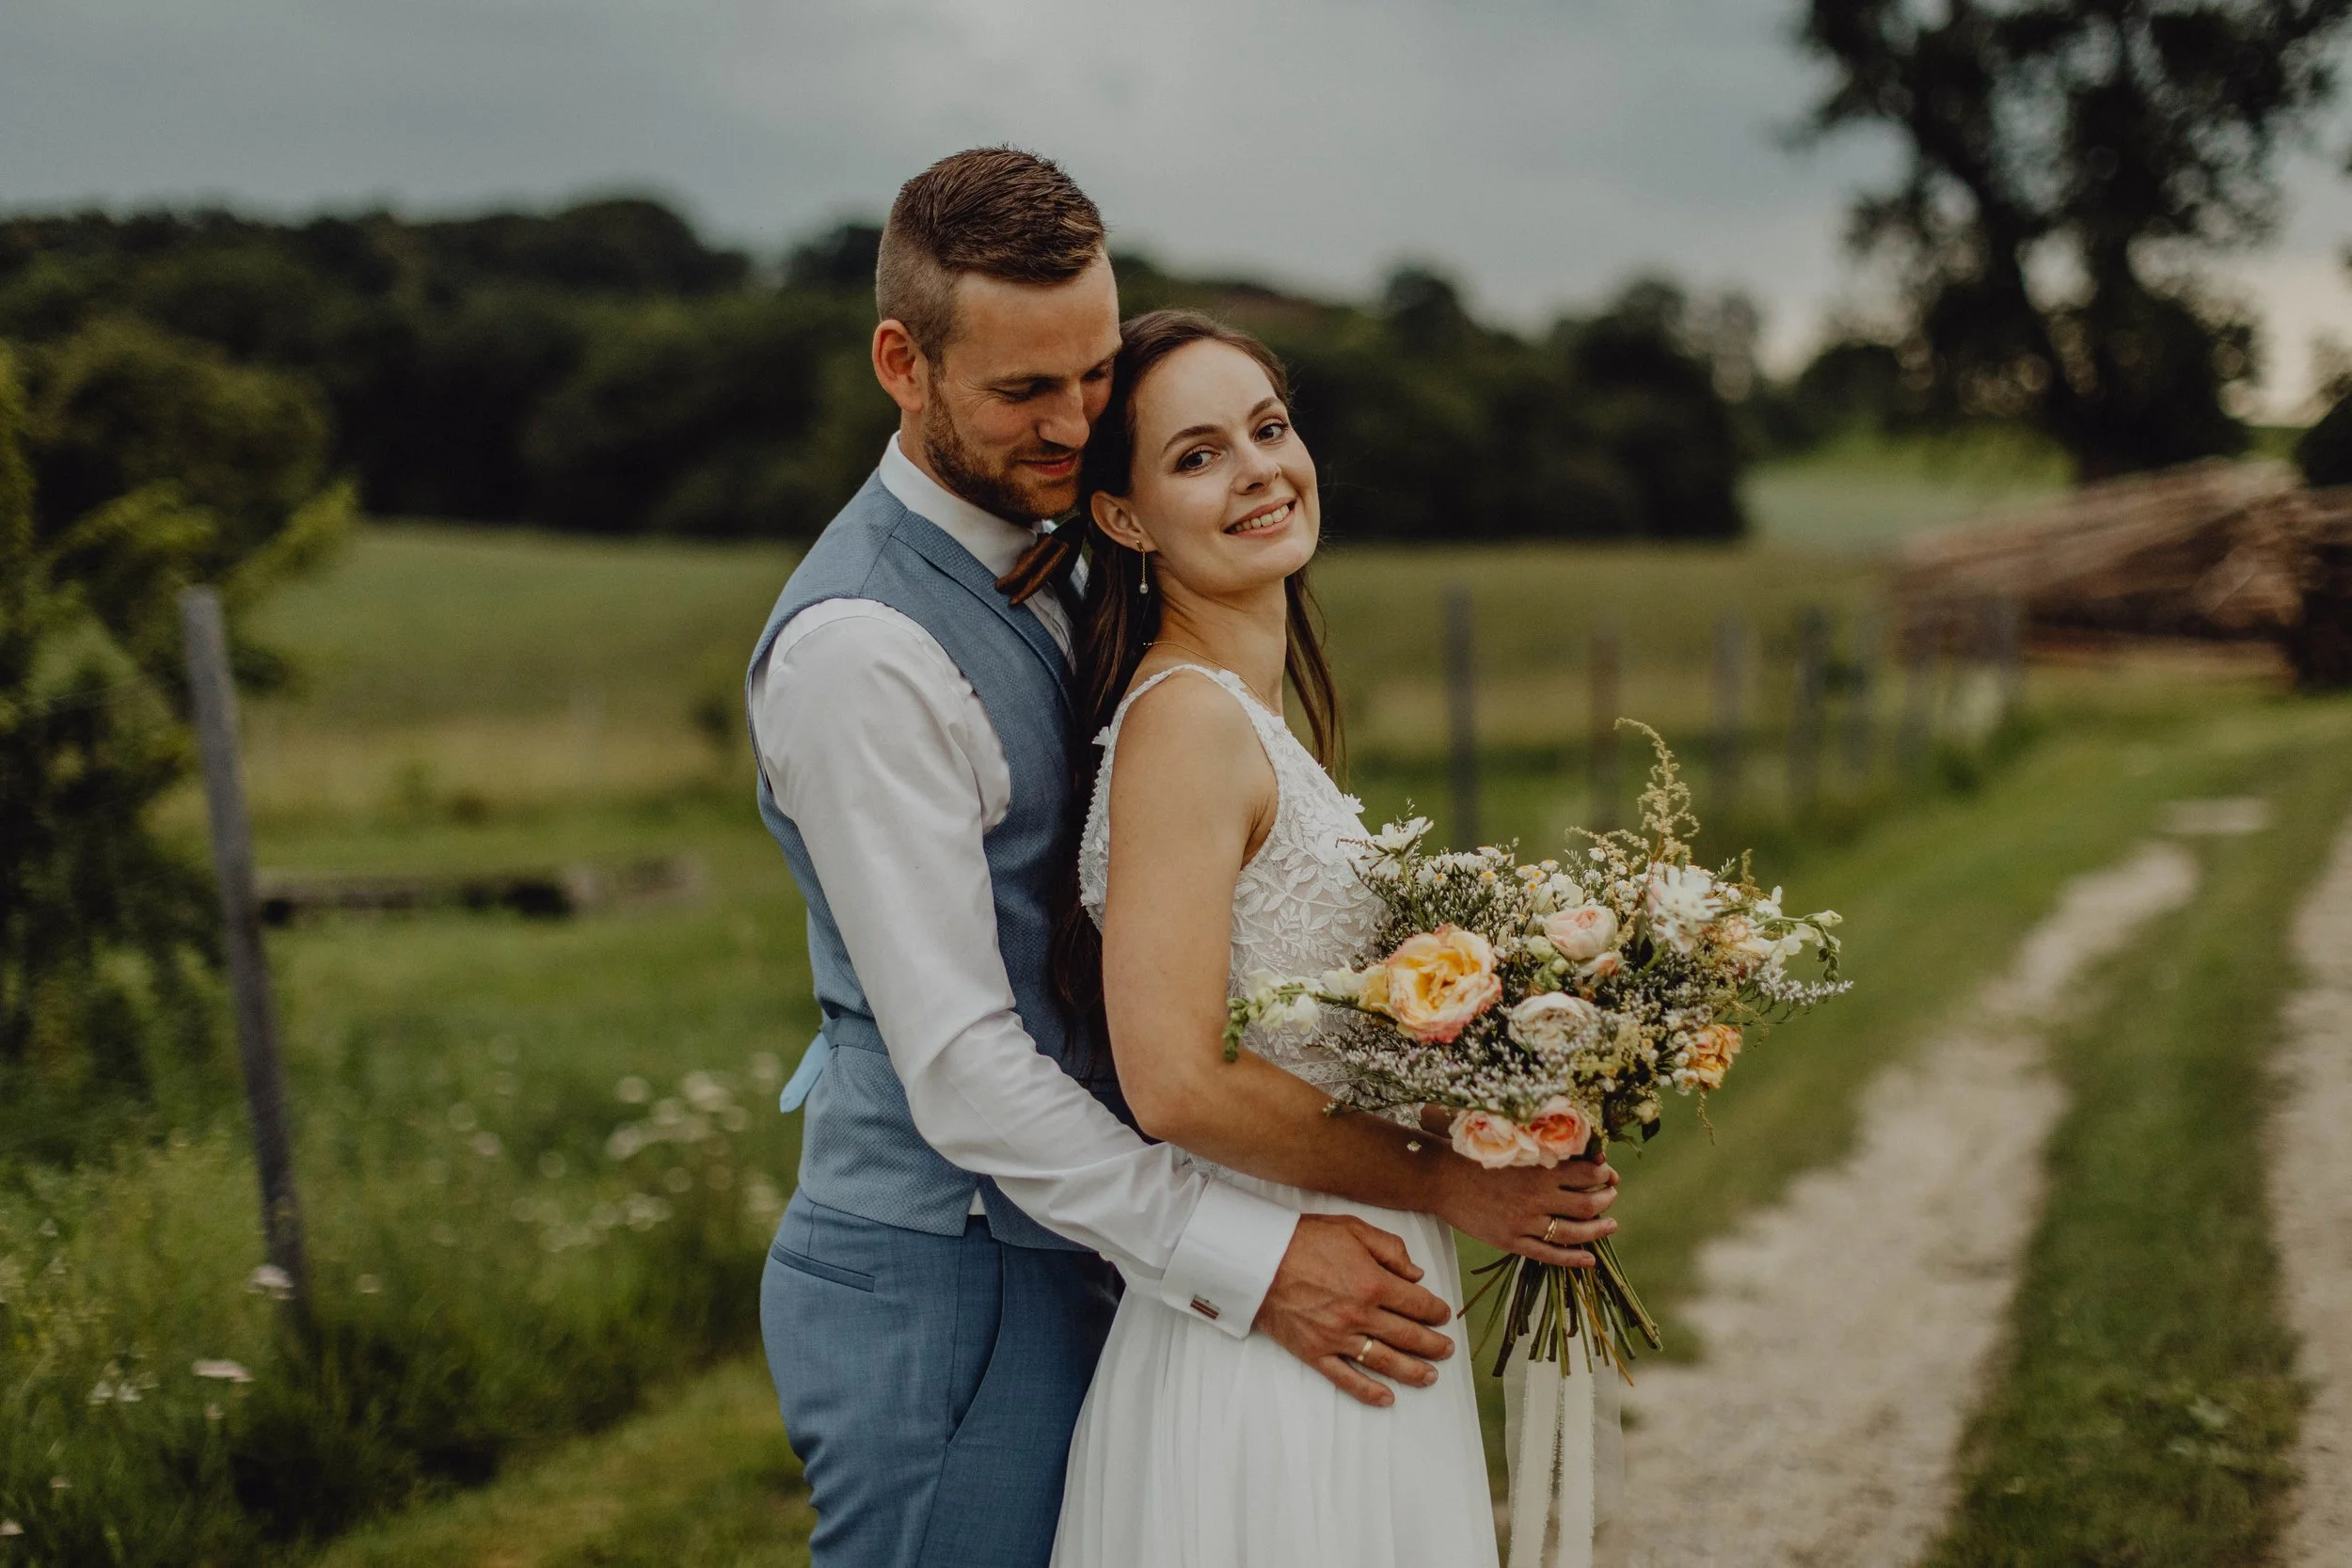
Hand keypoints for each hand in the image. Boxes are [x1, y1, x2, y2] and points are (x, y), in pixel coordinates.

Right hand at [1253, 1213, 1456, 1407]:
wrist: (1257, 1259)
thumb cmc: (1304, 1239)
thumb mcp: (1353, 1228)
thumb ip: (1390, 1249)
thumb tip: (1417, 1273)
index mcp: (1373, 1283)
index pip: (1417, 1303)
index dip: (1436, 1311)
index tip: (1443, 1315)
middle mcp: (1361, 1315)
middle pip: (1408, 1336)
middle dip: (1433, 1344)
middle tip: (1447, 1350)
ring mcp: (1338, 1337)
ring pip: (1385, 1361)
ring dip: (1412, 1371)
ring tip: (1430, 1377)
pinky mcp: (1315, 1352)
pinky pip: (1346, 1378)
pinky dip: (1368, 1392)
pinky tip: (1387, 1398)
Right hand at [1431, 1149, 1619, 1268]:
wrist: (1439, 1177)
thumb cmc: (1473, 1153)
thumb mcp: (1512, 1144)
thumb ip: (1544, 1148)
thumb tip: (1577, 1151)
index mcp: (1538, 1169)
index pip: (1587, 1175)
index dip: (1604, 1175)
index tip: (1609, 1175)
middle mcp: (1536, 1198)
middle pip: (1587, 1205)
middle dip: (1606, 1200)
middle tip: (1611, 1196)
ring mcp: (1524, 1223)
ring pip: (1573, 1232)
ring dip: (1598, 1230)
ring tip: (1610, 1224)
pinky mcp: (1510, 1241)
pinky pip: (1548, 1254)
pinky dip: (1572, 1258)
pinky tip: (1589, 1259)